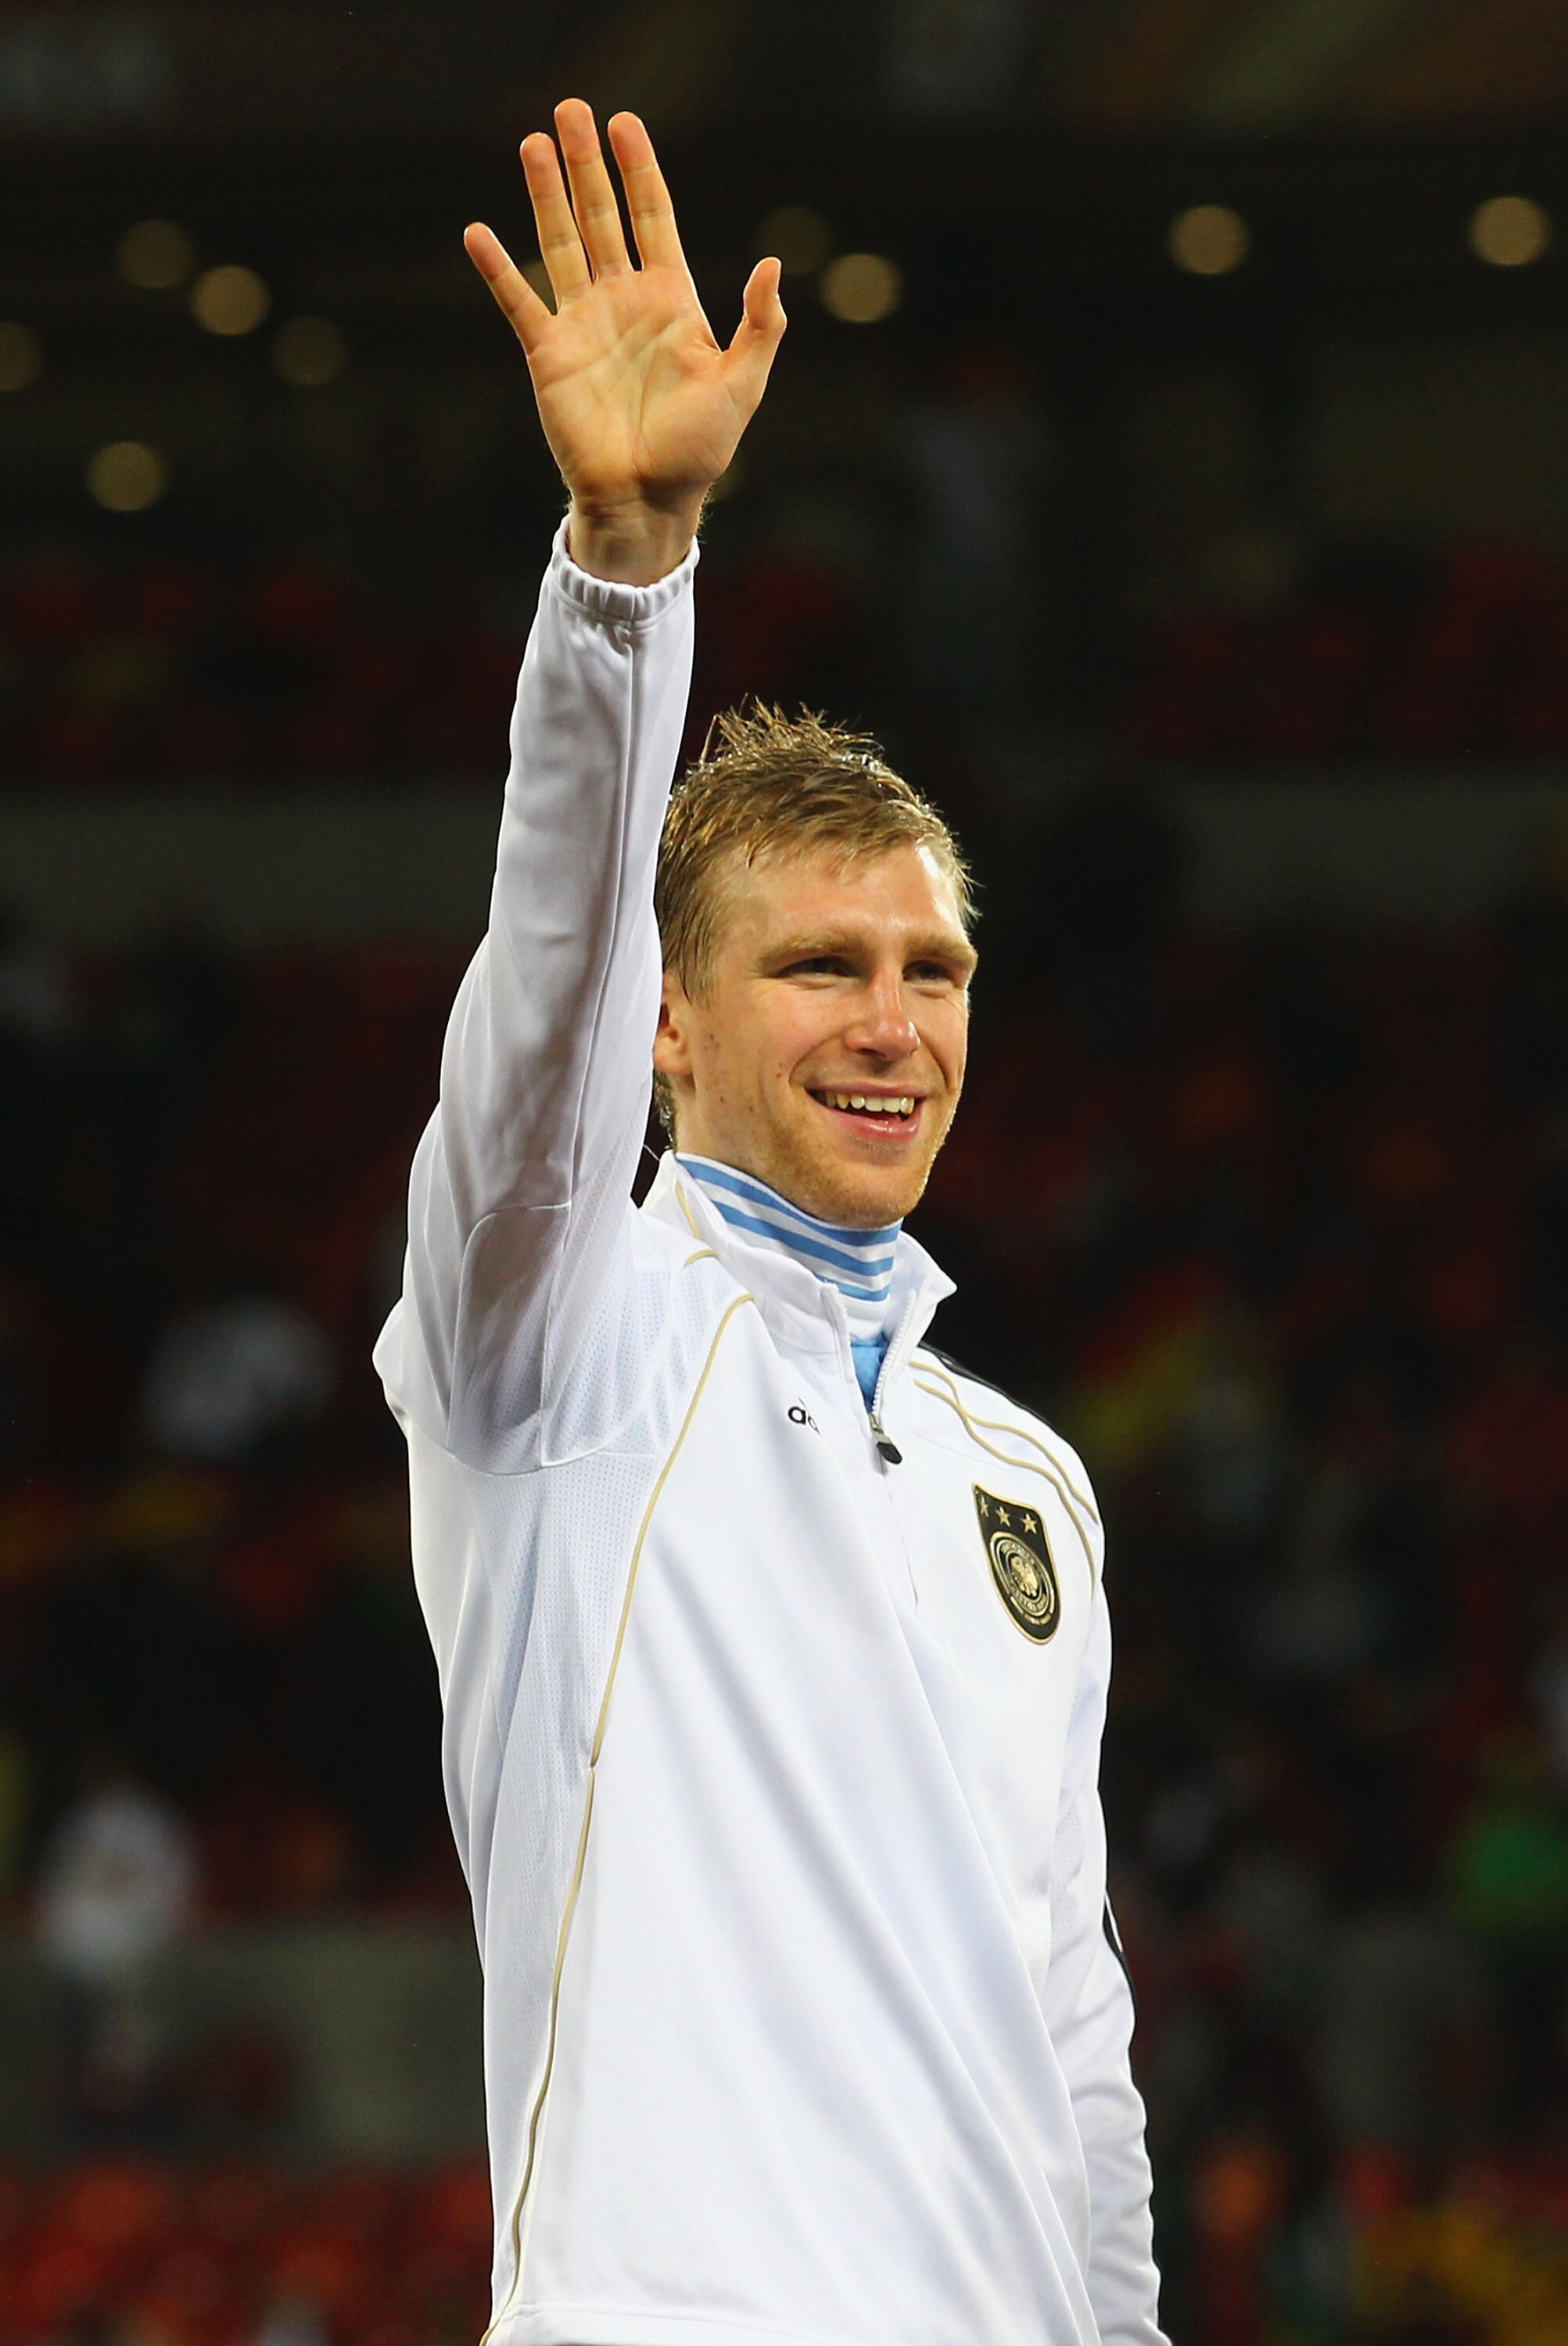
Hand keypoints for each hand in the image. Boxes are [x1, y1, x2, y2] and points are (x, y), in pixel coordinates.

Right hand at [464, 101, 785, 583]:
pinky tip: (478, 232)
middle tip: (571, 109)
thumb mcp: (743, 385)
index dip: (639, 170)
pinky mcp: (549, 354)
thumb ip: (760, 326)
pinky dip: (498, 268)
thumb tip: (772, 265)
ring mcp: (584, 325)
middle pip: (603, 216)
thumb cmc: (699, 452)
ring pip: (561, 243)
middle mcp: (624, 302)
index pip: (653, 217)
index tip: (626, 123)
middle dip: (587, 164)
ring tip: (532, 142)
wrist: (647, 502)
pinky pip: (520, 301)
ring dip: (546, 194)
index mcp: (672, 302)